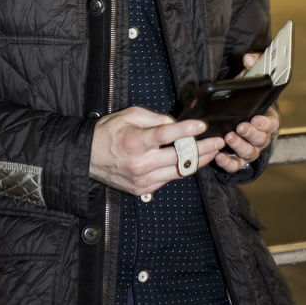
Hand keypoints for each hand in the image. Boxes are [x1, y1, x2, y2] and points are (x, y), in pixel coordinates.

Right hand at [90, 107, 224, 194]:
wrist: (87, 158)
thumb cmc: (107, 133)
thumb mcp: (129, 115)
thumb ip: (154, 118)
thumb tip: (175, 124)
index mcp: (135, 142)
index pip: (166, 135)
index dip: (186, 130)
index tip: (201, 125)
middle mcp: (140, 163)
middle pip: (179, 157)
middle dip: (203, 149)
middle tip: (218, 142)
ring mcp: (142, 180)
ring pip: (178, 172)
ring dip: (198, 162)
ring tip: (212, 152)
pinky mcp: (143, 189)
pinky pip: (168, 179)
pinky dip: (180, 170)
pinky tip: (191, 161)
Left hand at [215, 49, 277, 173]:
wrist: (235, 112)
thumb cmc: (246, 96)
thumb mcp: (250, 78)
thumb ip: (253, 64)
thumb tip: (248, 57)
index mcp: (267, 118)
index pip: (272, 124)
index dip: (265, 123)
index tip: (256, 118)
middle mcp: (261, 136)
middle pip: (261, 139)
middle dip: (251, 134)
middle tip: (240, 126)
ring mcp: (249, 149)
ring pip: (249, 153)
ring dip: (240, 146)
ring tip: (229, 136)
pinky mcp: (237, 159)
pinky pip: (235, 165)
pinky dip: (228, 163)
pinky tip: (219, 156)